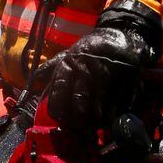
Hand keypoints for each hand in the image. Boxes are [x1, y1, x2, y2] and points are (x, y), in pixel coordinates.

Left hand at [44, 0, 157, 130]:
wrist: (121, 34)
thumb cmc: (91, 49)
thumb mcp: (69, 53)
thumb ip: (51, 68)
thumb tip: (34, 80)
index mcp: (71, 62)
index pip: (59, 88)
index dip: (57, 107)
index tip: (59, 118)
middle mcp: (88, 67)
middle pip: (80, 99)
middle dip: (77, 119)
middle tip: (77, 128)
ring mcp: (110, 72)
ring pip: (101, 104)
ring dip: (96, 120)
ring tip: (93, 126)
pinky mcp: (128, 78)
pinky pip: (120, 103)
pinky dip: (115, 114)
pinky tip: (110, 118)